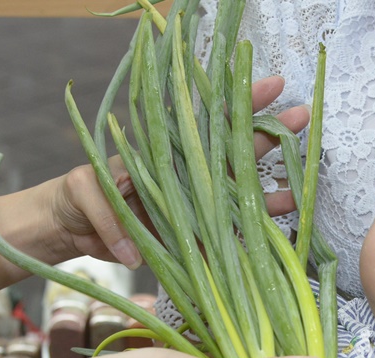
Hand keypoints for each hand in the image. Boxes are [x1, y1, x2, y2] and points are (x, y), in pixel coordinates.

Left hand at [44, 75, 310, 267]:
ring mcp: (192, 206)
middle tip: (304, 117)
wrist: (69, 229)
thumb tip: (133, 252)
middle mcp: (185, 175)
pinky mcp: (191, 238)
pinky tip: (279, 236)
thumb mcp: (83, 192)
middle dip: (270, 133)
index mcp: (164, 151)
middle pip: (234, 151)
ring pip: (239, 195)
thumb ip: (108, 214)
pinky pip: (227, 238)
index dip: (239, 102)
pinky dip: (252, 238)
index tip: (271, 87)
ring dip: (271, 191)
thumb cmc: (74, 198)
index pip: (207, 121)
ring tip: (301, 188)